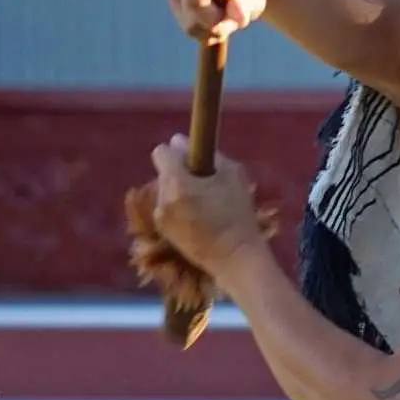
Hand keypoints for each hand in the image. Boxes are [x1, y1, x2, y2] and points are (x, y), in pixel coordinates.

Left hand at [148, 134, 266, 272]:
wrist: (235, 257)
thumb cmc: (238, 213)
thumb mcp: (232, 174)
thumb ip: (207, 153)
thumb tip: (180, 142)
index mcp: (177, 182)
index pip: (161, 152)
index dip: (178, 152)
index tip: (194, 159)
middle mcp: (163, 199)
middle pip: (164, 172)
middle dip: (181, 173)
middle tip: (205, 185)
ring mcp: (161, 217)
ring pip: (166, 190)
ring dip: (179, 190)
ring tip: (204, 204)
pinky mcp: (163, 232)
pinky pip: (167, 208)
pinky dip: (179, 207)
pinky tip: (199, 219)